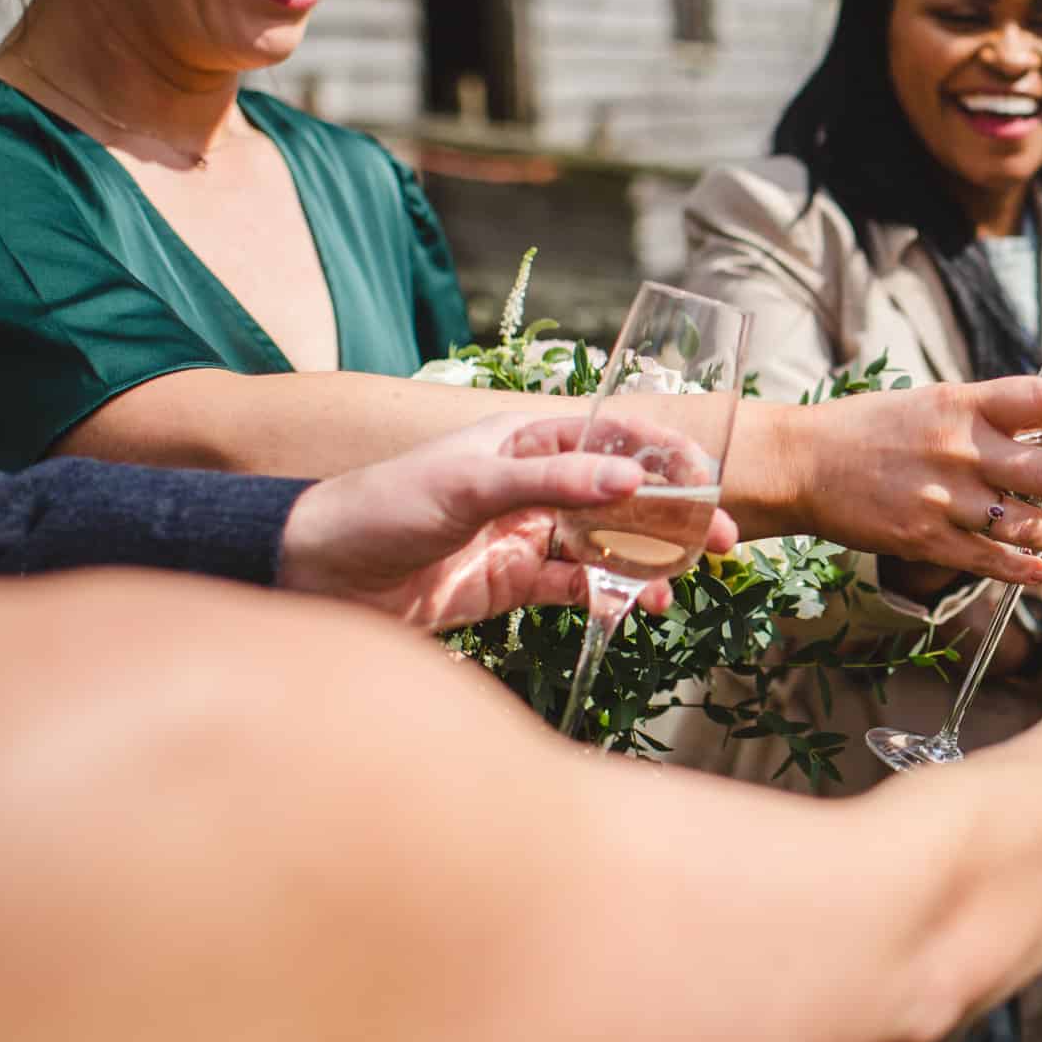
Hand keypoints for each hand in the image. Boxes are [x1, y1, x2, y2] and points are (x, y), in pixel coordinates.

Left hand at [278, 415, 739, 631]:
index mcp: (522, 441)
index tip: (709, 479)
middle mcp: (529, 485)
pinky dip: (609, 595)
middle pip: (620, 493)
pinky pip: (575, 586)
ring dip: (647, 559)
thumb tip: (631, 480)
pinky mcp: (508, 584)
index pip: (610, 434)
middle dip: (674, 513)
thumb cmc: (381, 507)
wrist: (317, 575)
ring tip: (684, 580)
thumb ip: (552, 484)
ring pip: (605, 542)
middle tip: (724, 540)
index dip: (664, 453)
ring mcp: (522, 535)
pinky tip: (635, 606)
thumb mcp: (469, 486)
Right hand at [747, 378, 1041, 586]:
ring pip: (1028, 523)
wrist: (802, 462)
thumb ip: (999, 410)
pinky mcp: (925, 540)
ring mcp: (944, 498)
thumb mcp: (939, 401)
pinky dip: (1023, 569)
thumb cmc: (875, 428)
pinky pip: (987, 560)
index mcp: (966, 403)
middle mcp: (960, 448)